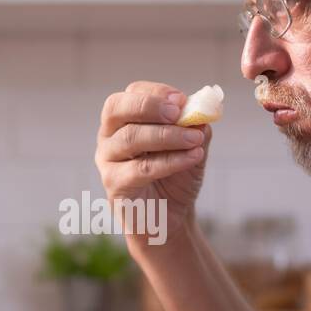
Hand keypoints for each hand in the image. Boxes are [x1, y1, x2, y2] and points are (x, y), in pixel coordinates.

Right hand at [95, 81, 211, 255]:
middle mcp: (109, 136)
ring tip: (195, 139)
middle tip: (178, 113)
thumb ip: (195, 127)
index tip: (182, 100)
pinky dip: (170, 160)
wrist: (169, 217)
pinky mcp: (114, 185)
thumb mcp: (192, 146)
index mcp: (124, 119)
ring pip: (130, 138)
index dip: (156, 93)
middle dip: (150, 106)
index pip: (131, 93)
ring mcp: (107, 160)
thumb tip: (203, 110)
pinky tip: (193, 157)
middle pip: (117, 108)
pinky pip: (141, 168)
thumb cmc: (175, 177)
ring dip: (167, 136)